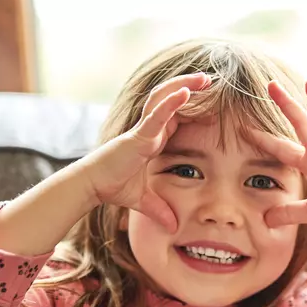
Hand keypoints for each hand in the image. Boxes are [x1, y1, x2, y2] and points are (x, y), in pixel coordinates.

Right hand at [80, 72, 211, 231]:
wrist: (92, 187)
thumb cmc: (113, 187)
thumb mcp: (143, 200)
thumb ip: (160, 210)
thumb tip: (173, 228)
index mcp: (153, 138)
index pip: (178, 116)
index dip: (195, 106)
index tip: (215, 100)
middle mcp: (149, 129)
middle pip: (172, 99)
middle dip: (192, 86)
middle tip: (213, 79)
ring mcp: (143, 130)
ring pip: (165, 99)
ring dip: (184, 85)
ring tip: (204, 78)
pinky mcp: (137, 136)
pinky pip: (157, 115)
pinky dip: (171, 102)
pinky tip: (186, 91)